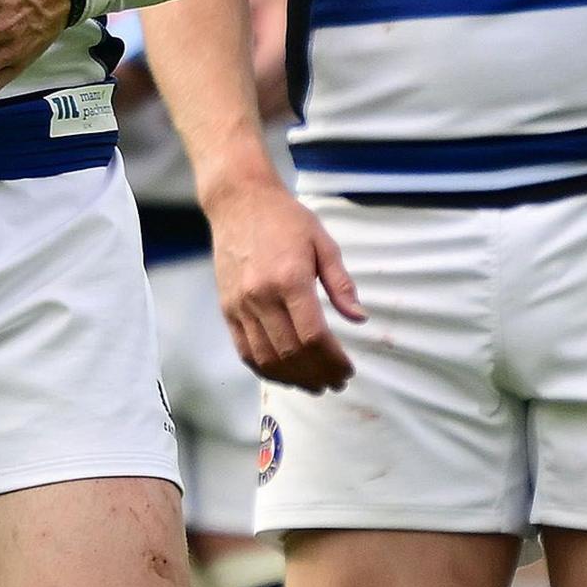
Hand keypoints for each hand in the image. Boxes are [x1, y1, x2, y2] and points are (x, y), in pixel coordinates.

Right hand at [207, 174, 364, 391]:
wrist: (238, 202)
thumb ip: (341, 283)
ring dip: (292, 379)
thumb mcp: (322, 242)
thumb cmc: (285, 219)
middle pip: (291, 353)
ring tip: (314, 385)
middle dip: (317, 374)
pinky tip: (284, 375)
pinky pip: (245, 350)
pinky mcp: (227, 309)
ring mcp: (240, 305)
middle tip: (335, 382)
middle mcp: (261, 296)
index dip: (333, 360)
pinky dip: (265, 369)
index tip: (347, 370)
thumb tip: (359, 318)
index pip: (313, 336)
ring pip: (267, 358)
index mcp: (290, 279)